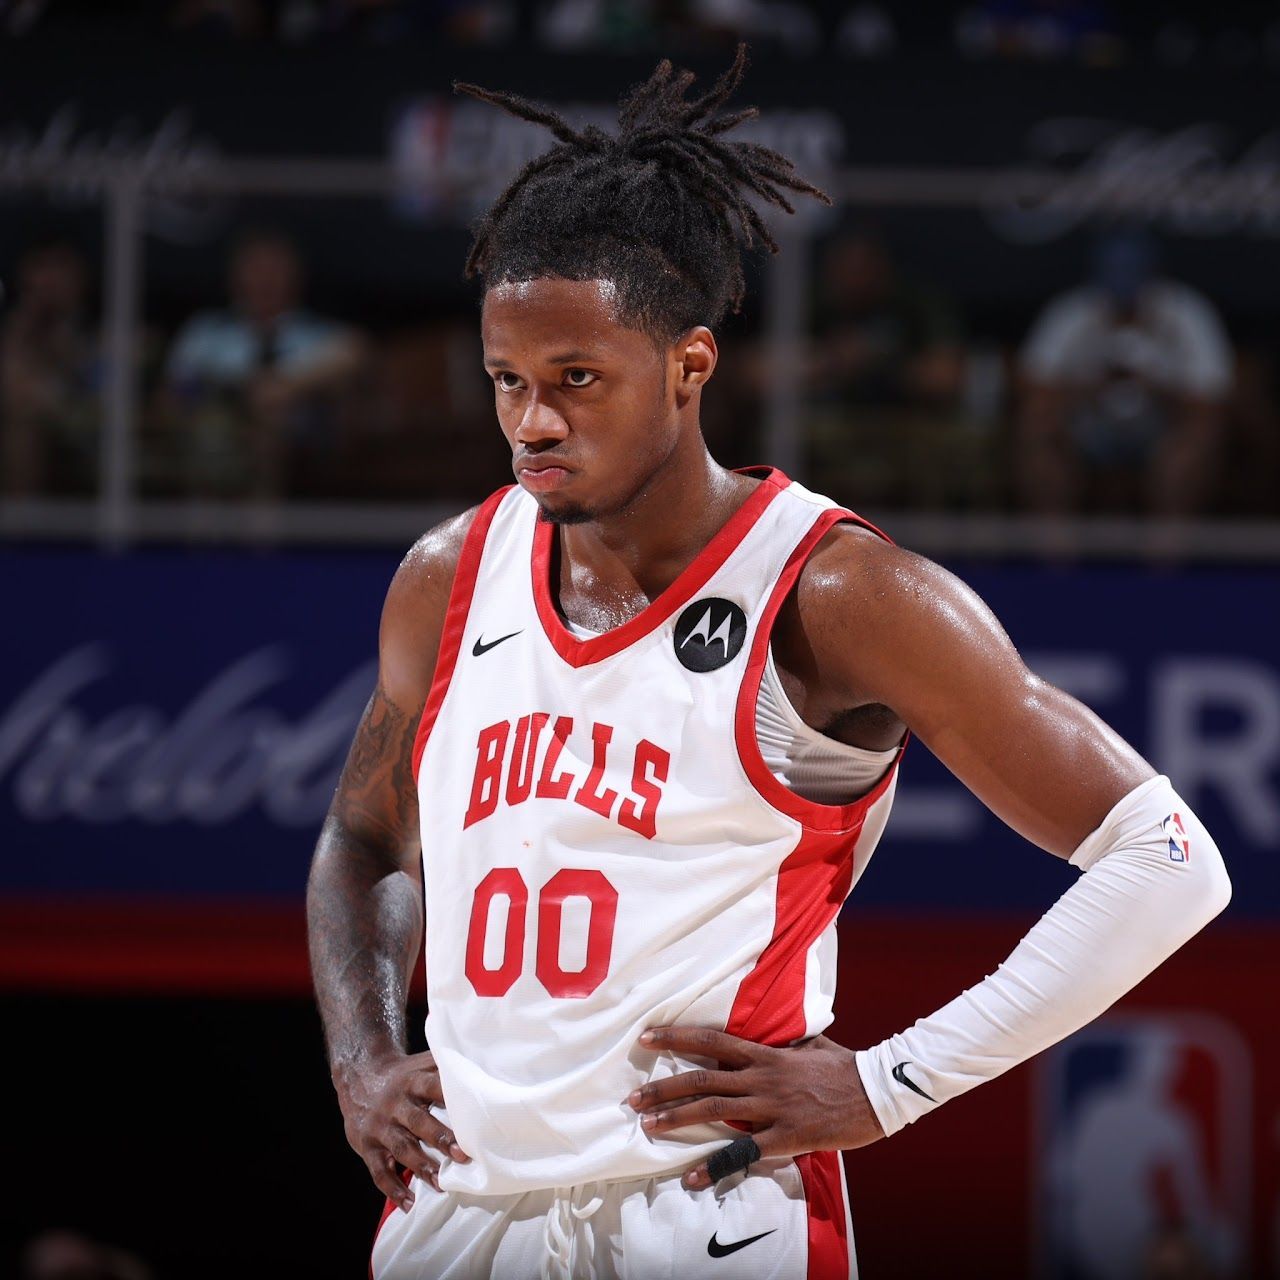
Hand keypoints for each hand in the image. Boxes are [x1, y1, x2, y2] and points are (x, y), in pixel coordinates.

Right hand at [333, 1049, 469, 1210]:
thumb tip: (486, 1065)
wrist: (358, 1077)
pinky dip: (393, 1189)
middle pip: (418, 1121)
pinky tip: (409, 1204)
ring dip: (421, 1166)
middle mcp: (395, 1103)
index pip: (433, 1087)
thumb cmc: (402, 1074)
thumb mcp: (420, 1064)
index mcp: (413, 1081)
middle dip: (440, 1138)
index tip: (472, 1114)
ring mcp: (380, 1126)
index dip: (451, 1099)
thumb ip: (446, 1066)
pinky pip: (378, 1171)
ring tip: (440, 1184)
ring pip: (401, 1148)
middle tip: (462, 1156)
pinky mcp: (367, 1146)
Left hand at [627, 1027, 884, 1189]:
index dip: (676, 1037)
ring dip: (676, 1118)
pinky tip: (691, 1177)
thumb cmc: (844, 1066)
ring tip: (647, 1125)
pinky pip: (742, 1153)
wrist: (876, 1091)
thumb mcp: (810, 1045)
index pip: (710, 1040)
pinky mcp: (785, 1136)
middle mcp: (761, 1077)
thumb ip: (783, 1043)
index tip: (646, 1036)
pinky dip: (713, 1166)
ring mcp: (771, 1107)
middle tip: (632, 1096)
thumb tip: (772, 1036)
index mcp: (765, 1053)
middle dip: (663, 1087)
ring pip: (713, 1111)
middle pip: (702, 1079)